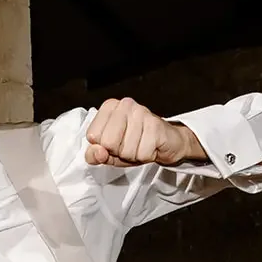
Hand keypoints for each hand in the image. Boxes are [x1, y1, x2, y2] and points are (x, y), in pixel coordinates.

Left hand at [85, 98, 201, 167]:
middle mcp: (125, 105)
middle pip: (108, 143)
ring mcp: (141, 112)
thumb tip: (96, 153)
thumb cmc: (137, 143)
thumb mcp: (110, 152)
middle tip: (129, 145)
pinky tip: (150, 145)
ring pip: (125, 151)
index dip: (103, 147)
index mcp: (109, 107)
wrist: (168, 141)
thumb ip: (95, 154)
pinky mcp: (155, 125)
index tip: (116, 142)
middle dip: (118, 152)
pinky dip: (146, 156)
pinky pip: (141, 153)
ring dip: (133, 155)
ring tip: (140, 145)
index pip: (92, 136)